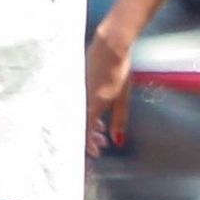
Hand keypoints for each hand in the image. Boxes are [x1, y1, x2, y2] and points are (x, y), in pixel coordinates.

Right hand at [85, 25, 133, 153]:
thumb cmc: (119, 70)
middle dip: (90, 138)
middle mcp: (81, 100)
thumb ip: (119, 120)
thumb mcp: (123, 97)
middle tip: (102, 143)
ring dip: (89, 127)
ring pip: (78, 117)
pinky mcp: (75, 86)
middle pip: (79, 127)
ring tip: (102, 130)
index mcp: (93, 105)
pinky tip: (97, 117)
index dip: (87, 146)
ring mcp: (76, 92)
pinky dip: (86, 115)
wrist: (109, 47)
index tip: (96, 152)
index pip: (84, 133)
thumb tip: (118, 140)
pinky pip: (77, 106)